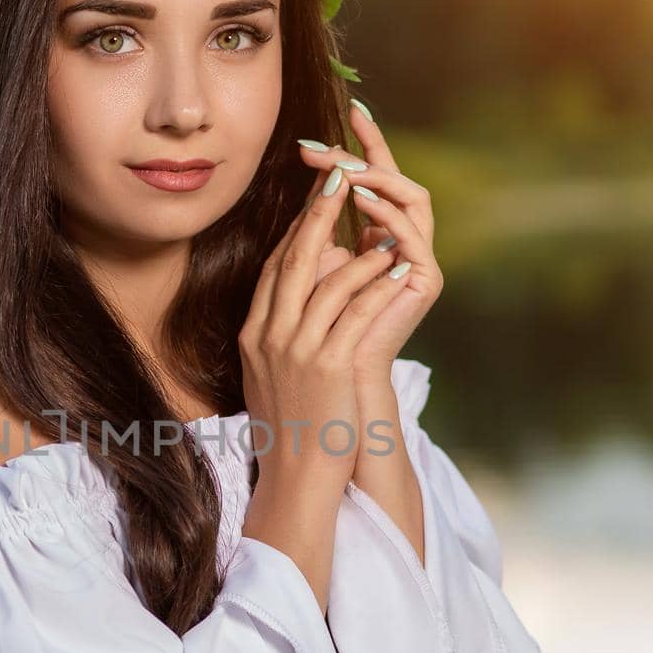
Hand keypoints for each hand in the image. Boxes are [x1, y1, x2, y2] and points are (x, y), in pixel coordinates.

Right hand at [239, 162, 412, 487]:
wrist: (295, 477)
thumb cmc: (294, 426)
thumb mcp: (276, 371)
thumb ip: (287, 328)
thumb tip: (312, 291)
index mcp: (255, 334)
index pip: (276, 267)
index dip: (298, 226)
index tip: (318, 196)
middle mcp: (270, 336)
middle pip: (295, 260)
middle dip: (319, 214)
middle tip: (340, 175)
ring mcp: (297, 350)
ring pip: (328, 281)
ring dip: (358, 244)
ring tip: (383, 221)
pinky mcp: (328, 366)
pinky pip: (357, 312)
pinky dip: (378, 284)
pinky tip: (397, 266)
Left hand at [297, 104, 442, 381]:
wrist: (336, 383)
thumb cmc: (318, 332)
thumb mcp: (311, 269)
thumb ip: (316, 233)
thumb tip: (311, 187)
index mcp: (381, 237)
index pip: (376, 178)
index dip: (363, 145)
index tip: (343, 111)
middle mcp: (406, 243)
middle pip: (395, 181)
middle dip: (362, 155)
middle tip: (324, 146)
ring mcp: (420, 259)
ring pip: (411, 198)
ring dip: (376, 179)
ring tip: (342, 168)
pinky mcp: (427, 280)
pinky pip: (412, 235)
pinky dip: (387, 214)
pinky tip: (361, 201)